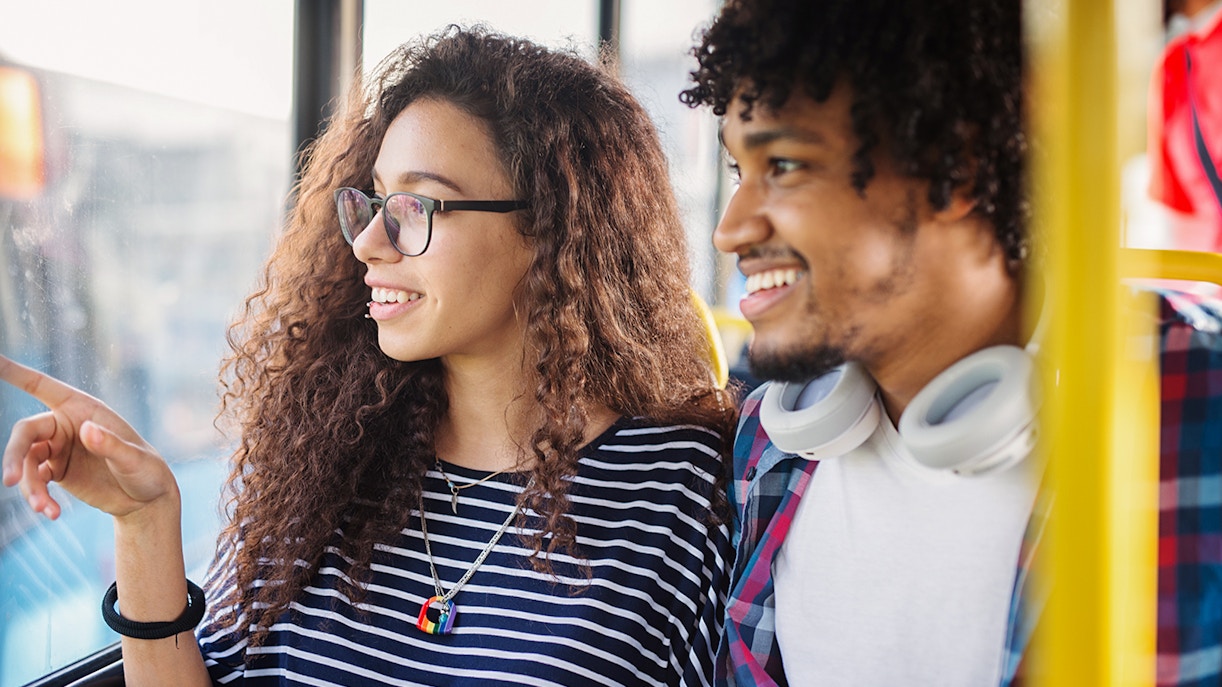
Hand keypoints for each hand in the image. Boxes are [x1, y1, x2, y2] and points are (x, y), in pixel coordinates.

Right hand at [1, 354, 177, 520]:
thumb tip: (85, 430)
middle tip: (10, 480)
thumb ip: (111, 445)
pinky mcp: (57, 472)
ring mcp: (58, 449)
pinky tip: (52, 513)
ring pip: (27, 462)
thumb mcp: (134, 459)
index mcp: (83, 409)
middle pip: (25, 433)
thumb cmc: (147, 470)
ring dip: (29, 486)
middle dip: (14, 456)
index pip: (42, 386)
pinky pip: (35, 481)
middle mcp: (66, 425)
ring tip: (44, 508)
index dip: (15, 373)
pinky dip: (38, 497)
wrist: (147, 499)